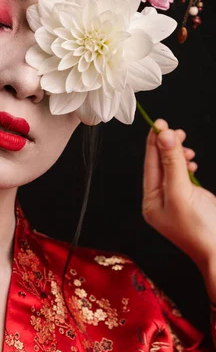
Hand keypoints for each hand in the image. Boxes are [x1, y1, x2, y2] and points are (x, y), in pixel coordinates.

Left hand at [142, 118, 215, 301]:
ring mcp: (175, 201)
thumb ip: (172, 163)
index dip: (154, 142)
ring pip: (172, 169)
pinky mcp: (190, 200)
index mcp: (151, 202)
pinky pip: (183, 177)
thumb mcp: (182, 192)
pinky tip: (191, 163)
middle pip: (159, 165)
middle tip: (177, 130)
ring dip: (178, 154)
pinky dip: (186, 166)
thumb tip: (163, 136)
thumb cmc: (200, 229)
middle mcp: (160, 201)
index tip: (160, 123)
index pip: (149, 165)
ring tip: (186, 147)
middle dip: (167, 146)